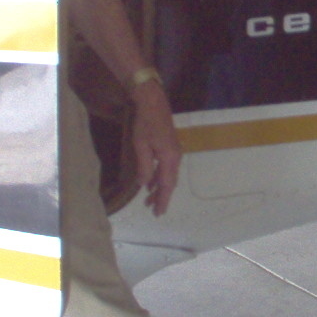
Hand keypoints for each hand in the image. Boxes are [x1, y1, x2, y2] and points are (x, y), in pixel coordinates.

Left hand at [129, 80, 182, 215]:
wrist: (153, 103)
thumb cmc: (145, 123)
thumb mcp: (141, 146)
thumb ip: (144, 166)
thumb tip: (144, 184)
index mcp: (170, 158)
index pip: (166, 185)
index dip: (162, 200)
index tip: (158, 213)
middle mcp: (175, 157)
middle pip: (170, 182)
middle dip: (161, 196)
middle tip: (153, 210)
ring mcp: (174, 152)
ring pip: (168, 175)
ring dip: (159, 187)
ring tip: (149, 199)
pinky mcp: (170, 147)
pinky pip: (166, 168)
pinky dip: (159, 177)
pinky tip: (151, 182)